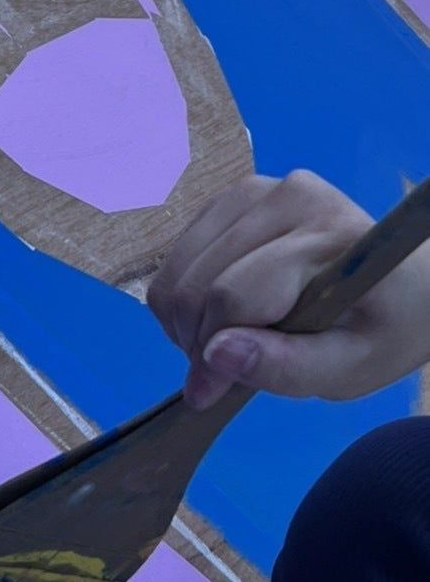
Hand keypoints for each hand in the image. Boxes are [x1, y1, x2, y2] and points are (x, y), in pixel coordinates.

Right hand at [147, 170, 429, 409]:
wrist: (402, 281)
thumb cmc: (382, 329)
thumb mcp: (351, 369)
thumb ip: (286, 367)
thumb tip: (213, 356)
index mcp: (330, 236)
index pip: (237, 294)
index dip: (210, 352)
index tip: (205, 394)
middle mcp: (288, 195)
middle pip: (200, 279)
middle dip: (195, 338)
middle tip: (221, 372)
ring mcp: (257, 187)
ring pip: (180, 263)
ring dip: (184, 316)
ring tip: (226, 341)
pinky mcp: (234, 194)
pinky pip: (180, 250)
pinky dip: (185, 290)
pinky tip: (222, 309)